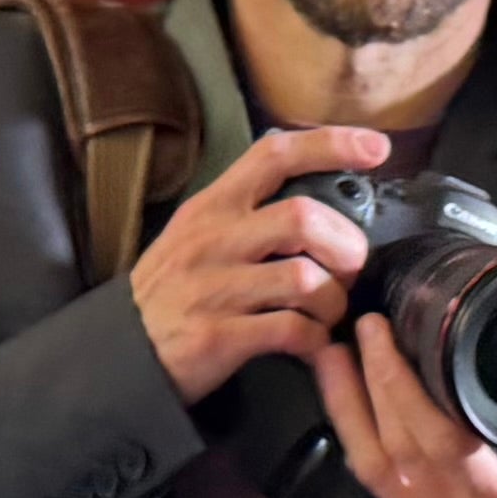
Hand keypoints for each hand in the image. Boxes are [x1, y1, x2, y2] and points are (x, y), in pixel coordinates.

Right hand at [128, 126, 389, 401]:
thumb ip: (246, 211)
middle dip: (346, 245)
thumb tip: (316, 199)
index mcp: (211, 207)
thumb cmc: (170, 292)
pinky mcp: (217, 337)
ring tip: (328, 312)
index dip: (330, 145)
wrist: (120, 352)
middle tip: (350, 268)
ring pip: (305, 280)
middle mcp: (212, 241)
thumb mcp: (195, 235)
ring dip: (333, 300)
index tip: (376, 148)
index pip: (273, 155)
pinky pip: (290, 331)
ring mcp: (213, 289)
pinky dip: (314, 339)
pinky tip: (310, 342)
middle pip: (303, 218)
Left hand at [310, 314, 496, 497]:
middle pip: (390, 441)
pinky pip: (371, 477)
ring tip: (330, 355)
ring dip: (344, 403)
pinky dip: (354, 432)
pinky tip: (346, 401)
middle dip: (365, 378)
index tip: (387, 336)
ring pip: (367, 460)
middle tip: (355, 326)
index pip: (437, 437)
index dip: (401, 383)